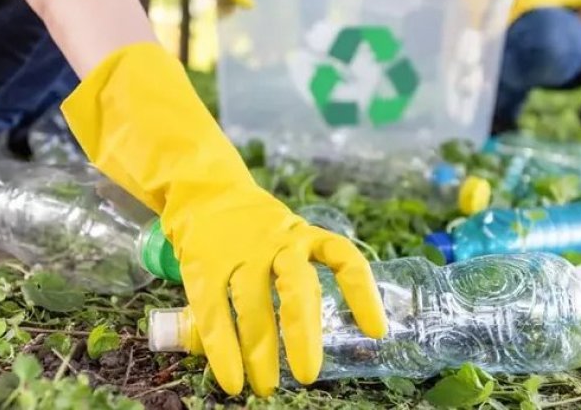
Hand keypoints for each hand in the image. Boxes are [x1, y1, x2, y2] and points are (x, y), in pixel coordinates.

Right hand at [167, 192, 387, 395]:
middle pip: (296, 285)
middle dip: (303, 332)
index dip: (361, 292)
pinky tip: (231, 379)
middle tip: (308, 375)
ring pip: (252, 305)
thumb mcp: (286, 240)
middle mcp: (277, 242)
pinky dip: (223, 351)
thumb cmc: (255, 229)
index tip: (376, 331)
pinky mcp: (204, 266)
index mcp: (304, 235)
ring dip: (260, 351)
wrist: (205, 193)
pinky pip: (214, 313)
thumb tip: (310, 341)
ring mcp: (239, 253)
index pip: (341, 256)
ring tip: (266, 387)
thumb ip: (296, 283)